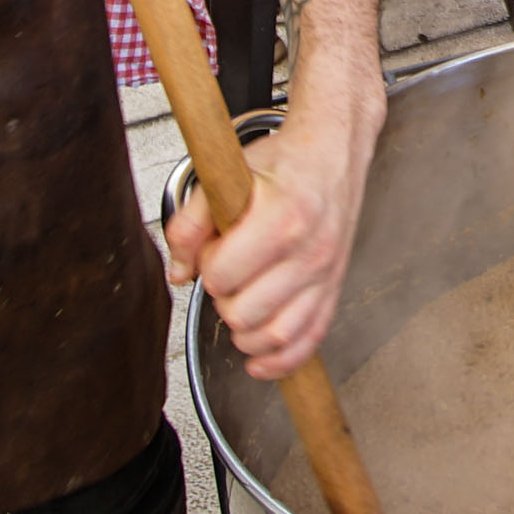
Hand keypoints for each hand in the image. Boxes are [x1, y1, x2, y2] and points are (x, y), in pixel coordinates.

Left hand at [163, 103, 378, 378]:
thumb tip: (179, 271)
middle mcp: (309, 252)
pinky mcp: (334, 289)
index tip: (214, 247)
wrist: (333, 153)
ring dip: (245, 331)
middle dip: (223, 296)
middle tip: (228, 269)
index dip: (207, 264)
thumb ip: (191, 222)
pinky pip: (308, 341)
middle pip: (243, 313)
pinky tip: (259, 360)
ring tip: (239, 303)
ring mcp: (325, 275)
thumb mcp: (228, 174)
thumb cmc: (284, 161)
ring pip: (274, 336)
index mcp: (282, 219)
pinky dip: (281, 361)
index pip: (222, 275)